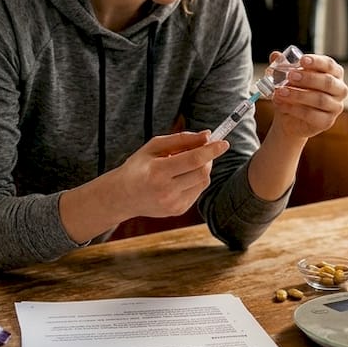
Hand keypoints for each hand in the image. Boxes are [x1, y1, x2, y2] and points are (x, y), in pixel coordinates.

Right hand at [111, 131, 229, 218]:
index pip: (193, 160)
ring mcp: (173, 203)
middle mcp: (166, 190)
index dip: (211, 150)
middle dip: (208, 159)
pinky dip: (195, 180)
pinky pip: (197, 191)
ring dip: (202, 169)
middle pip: (202, 172)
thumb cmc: (139, 166)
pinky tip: (180, 177)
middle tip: (203, 149)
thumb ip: (181, 139)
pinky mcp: (178, 210)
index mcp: (157, 172)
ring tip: (185, 163)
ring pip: (203, 182)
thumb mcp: (154, 147)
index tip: (224, 142)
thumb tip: (207, 135)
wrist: (123, 196)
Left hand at [265, 51, 347, 140]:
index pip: (329, 64)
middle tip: (290, 76)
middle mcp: (339, 89)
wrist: (288, 117)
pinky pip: (312, 115)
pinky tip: (281, 104)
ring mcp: (335, 106)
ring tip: (280, 92)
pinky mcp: (327, 122)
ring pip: (320, 99)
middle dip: (308, 78)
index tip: (302, 60)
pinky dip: (294, 109)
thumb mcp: (286, 77)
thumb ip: (282, 66)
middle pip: (328, 82)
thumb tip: (275, 55)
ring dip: (298, 95)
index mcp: (333, 73)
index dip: (317, 62)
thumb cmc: (293, 91)